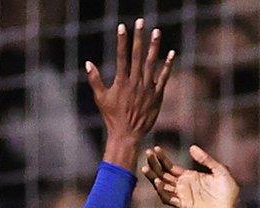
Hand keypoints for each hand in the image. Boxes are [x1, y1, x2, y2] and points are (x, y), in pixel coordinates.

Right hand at [85, 18, 174, 169]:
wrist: (127, 134)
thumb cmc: (112, 117)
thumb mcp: (101, 98)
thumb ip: (95, 80)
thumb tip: (87, 63)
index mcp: (121, 82)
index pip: (121, 56)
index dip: (122, 41)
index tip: (122, 27)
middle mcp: (135, 83)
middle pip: (137, 55)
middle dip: (139, 38)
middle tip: (141, 21)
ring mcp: (147, 88)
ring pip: (151, 63)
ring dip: (154, 47)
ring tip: (156, 32)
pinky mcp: (157, 95)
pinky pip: (164, 77)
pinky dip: (167, 65)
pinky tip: (171, 53)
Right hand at [142, 145, 240, 207]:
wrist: (234, 207)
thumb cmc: (229, 189)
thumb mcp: (219, 169)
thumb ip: (206, 159)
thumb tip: (191, 148)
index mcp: (189, 176)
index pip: (170, 166)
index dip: (162, 158)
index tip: (155, 148)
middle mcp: (183, 185)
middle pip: (163, 174)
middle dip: (154, 164)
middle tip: (147, 154)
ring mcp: (183, 195)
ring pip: (163, 186)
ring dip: (153, 178)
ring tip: (146, 168)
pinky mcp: (185, 205)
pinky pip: (169, 199)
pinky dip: (162, 191)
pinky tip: (158, 182)